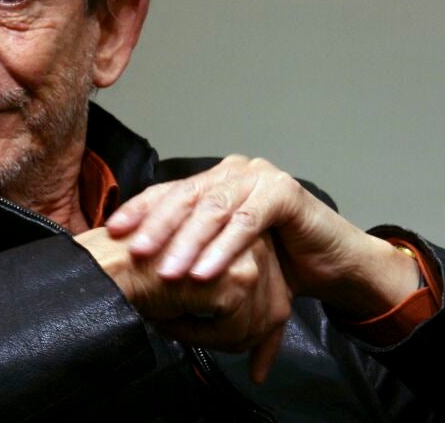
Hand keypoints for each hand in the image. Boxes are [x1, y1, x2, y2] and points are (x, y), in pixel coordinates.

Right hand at [75, 227, 289, 382]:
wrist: (113, 264)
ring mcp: (248, 258)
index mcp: (242, 235)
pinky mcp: (238, 279)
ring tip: (184, 330)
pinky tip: (175, 322)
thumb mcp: (194, 277)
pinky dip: (205, 338)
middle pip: (274, 308)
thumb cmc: (142, 270)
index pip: (275, 290)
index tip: (259, 360)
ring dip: (222, 340)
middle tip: (222, 351)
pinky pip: (235, 330)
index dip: (266, 331)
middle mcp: (253, 240)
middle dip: (252, 339)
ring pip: (257, 323)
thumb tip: (255, 347)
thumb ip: (228, 296)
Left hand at [104, 156, 419, 318]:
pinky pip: (247, 222)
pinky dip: (223, 249)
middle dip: (157, 226)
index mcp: (214, 181)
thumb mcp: (223, 253)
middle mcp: (233, 172)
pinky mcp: (284, 192)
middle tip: (136, 253)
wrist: (332, 264)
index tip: (113, 232)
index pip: (169, 191)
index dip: (139, 209)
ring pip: (214, 209)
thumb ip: (190, 247)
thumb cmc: (276, 259)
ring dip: (187, 243)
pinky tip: (205, 271)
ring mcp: (259, 177)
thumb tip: (139, 262)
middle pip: (186, 196)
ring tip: (168, 273)